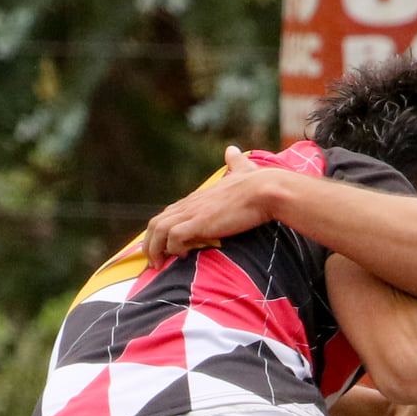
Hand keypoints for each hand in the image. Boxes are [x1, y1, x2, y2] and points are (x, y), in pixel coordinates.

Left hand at [143, 146, 278, 260]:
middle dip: (150, 244)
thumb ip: (235, 163)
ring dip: (156, 249)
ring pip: (159, 230)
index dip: (161, 231)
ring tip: (160, 265)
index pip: (168, 214)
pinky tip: (182, 255)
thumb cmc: (258, 184)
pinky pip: (174, 237)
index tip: (162, 247)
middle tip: (154, 261)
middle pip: (156, 223)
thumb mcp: (242, 170)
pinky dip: (173, 248)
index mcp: (197, 198)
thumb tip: (233, 150)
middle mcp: (190, 203)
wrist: (266, 190)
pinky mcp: (200, 222)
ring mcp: (193, 212)